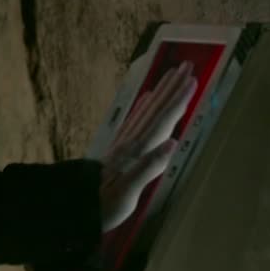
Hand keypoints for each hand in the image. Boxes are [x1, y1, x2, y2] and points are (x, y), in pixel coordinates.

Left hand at [99, 61, 196, 230]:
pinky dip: (145, 106)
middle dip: (172, 88)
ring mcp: (124, 142)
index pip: (162, 120)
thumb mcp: (128, 192)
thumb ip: (149, 167)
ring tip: (173, 74)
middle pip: (156, 109)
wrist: (77, 205)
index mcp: (137, 151)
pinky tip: (149, 97)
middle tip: (187, 66)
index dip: (178, 100)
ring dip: (162, 92)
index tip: (192, 80)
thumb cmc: (106, 205)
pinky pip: (136, 119)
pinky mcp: (120, 147)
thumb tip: (172, 142)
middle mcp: (131, 141)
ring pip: (147, 111)